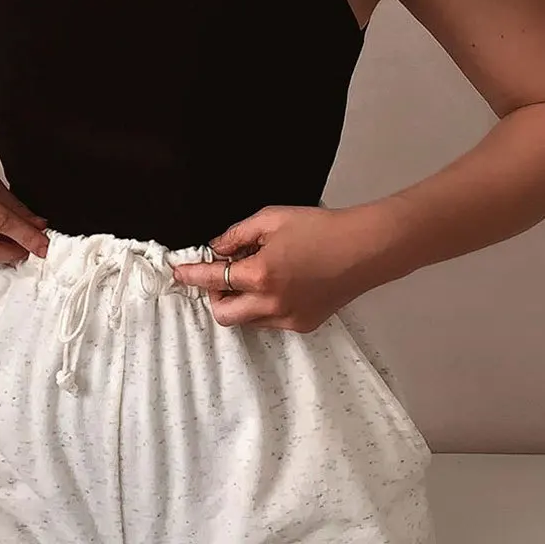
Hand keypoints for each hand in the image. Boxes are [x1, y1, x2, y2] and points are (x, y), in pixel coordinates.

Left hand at [173, 204, 399, 332]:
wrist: (365, 247)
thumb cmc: (320, 227)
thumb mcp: (271, 220)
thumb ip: (236, 234)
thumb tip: (216, 248)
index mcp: (260, 275)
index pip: (213, 280)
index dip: (192, 275)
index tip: (179, 273)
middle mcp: (271, 304)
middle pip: (224, 315)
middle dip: (215, 297)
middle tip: (223, 275)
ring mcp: (288, 318)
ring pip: (248, 320)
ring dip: (240, 302)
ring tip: (257, 274)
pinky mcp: (304, 324)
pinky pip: (270, 320)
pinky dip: (263, 305)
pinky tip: (280, 283)